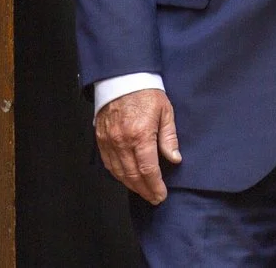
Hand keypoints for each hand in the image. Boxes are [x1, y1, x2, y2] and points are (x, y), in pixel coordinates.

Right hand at [95, 88, 181, 203]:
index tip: (161, 195)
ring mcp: (109, 140)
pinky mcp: (101, 138)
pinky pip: (108, 163)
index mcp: (141, 134)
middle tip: (153, 197)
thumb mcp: (165, 111)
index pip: (148, 170)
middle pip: (133, 175)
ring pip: (119, 172)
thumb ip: (169, 137)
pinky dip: (117, 174)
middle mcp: (122, 140)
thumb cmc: (146, 92)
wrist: (123, 77)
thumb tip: (175, 159)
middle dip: (144, 190)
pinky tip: (126, 178)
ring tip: (142, 190)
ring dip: (131, 185)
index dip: (155, 186)